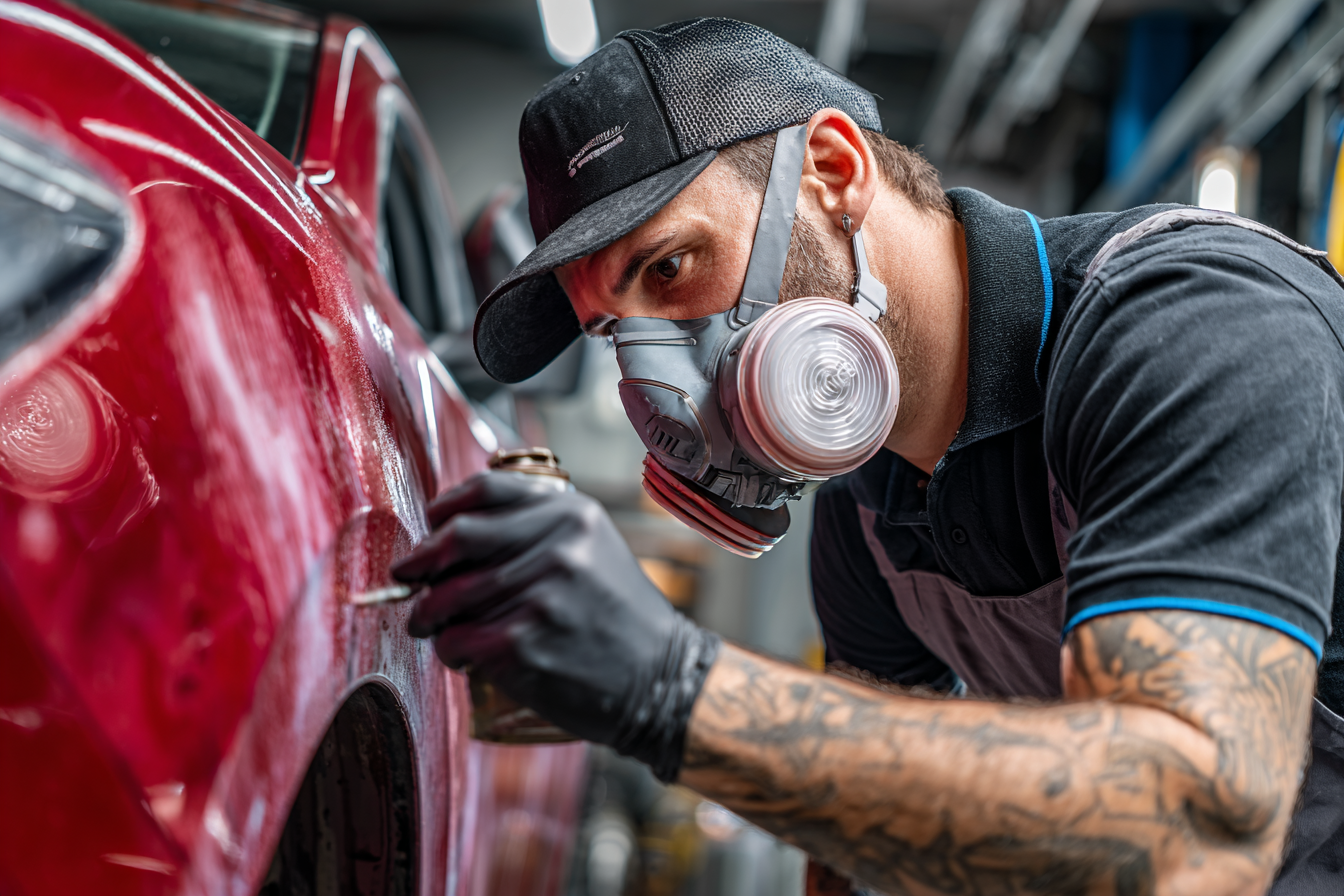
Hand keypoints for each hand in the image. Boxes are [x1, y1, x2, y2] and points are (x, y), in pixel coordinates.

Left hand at [393, 471, 719, 780]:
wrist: (660, 680)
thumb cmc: (618, 616)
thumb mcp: (592, 547)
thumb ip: (536, 527)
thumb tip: (453, 528)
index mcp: (571, 513)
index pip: (484, 492)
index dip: (443, 510)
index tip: (429, 528)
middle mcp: (557, 546)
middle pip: (456, 540)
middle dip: (419, 563)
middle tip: (407, 579)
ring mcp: (540, 594)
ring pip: (446, 596)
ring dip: (429, 616)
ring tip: (433, 627)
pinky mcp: (523, 644)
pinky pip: (456, 641)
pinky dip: (450, 651)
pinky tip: (467, 656)